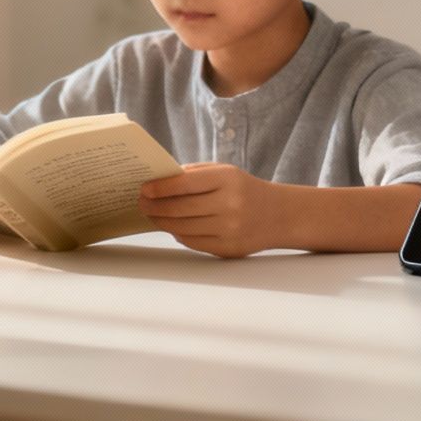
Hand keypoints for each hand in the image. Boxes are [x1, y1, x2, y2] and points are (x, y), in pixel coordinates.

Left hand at [139, 163, 289, 257]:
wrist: (279, 215)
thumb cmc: (243, 189)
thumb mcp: (224, 172)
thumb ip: (193, 174)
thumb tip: (157, 182)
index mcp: (227, 180)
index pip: (184, 183)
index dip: (160, 187)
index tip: (143, 188)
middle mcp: (230, 204)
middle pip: (180, 208)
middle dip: (155, 206)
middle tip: (141, 203)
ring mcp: (230, 229)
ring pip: (183, 228)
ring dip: (162, 222)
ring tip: (151, 215)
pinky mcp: (228, 248)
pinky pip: (193, 242)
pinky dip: (178, 234)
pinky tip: (172, 227)